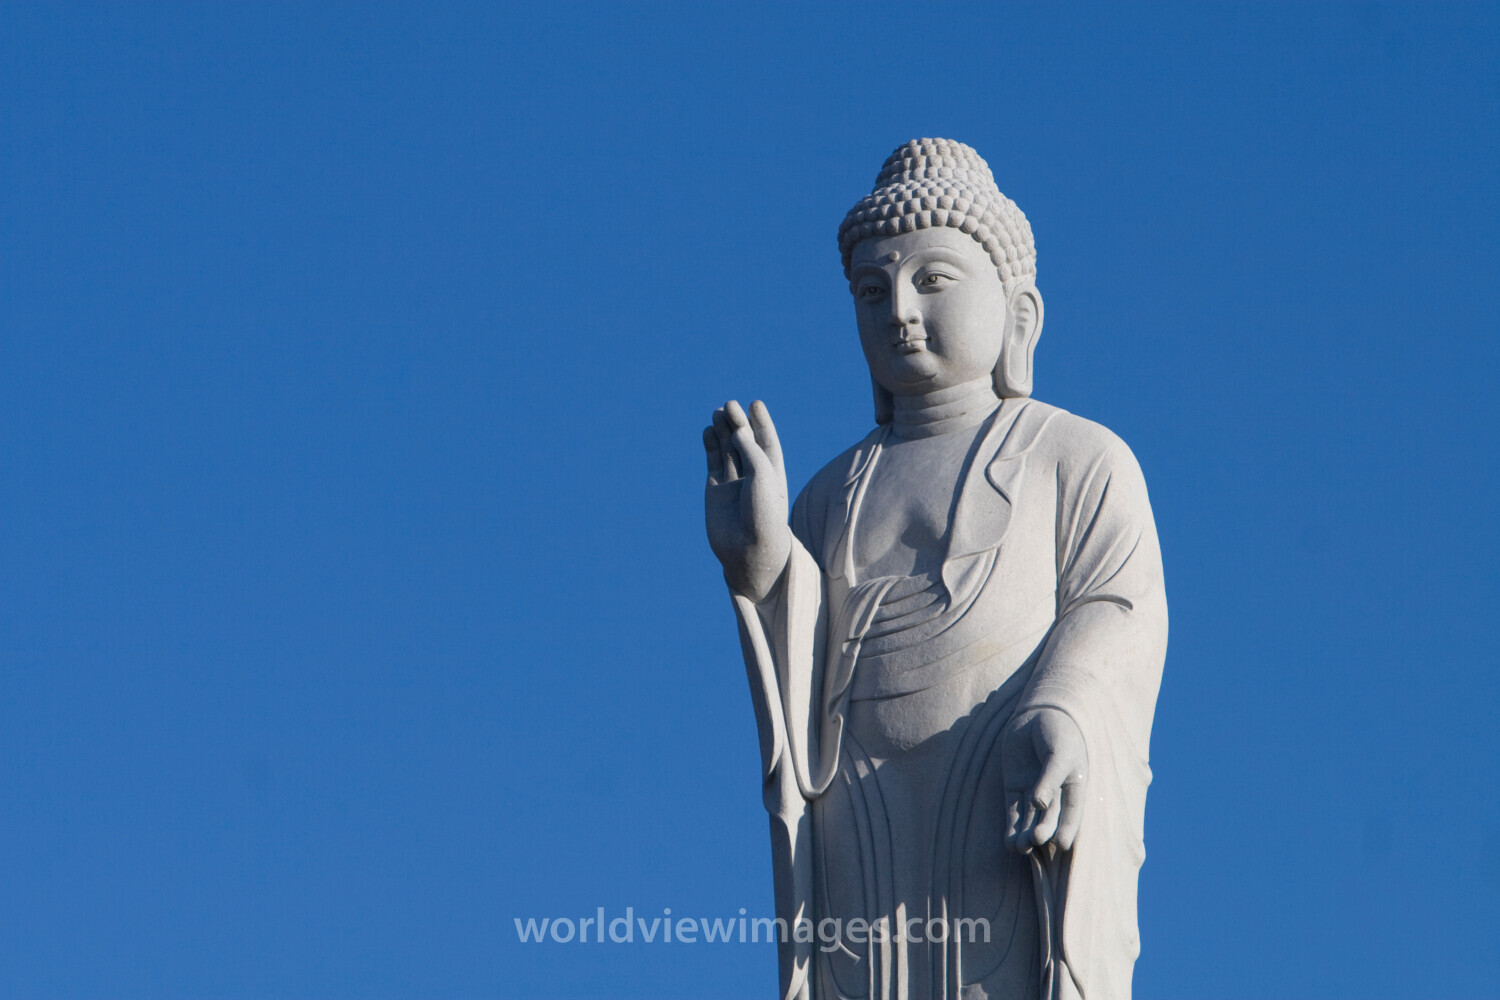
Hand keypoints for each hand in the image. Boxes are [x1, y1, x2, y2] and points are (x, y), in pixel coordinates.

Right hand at [703, 399, 790, 601]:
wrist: (749, 550)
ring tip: (717, 412)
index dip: (761, 423)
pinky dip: (710, 447)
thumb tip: (735, 430)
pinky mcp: (715, 492)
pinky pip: (713, 464)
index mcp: (772, 473)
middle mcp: (753, 477)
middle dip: (738, 423)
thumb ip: (749, 450)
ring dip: (722, 431)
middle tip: (729, 404)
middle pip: (744, 442)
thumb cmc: (764, 512)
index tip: (755, 404)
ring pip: (727, 451)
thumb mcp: (762, 474)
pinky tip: (707, 431)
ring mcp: (733, 484)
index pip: (767, 442)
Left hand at [1001, 707, 1087, 853]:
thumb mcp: (1059, 753)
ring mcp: (1033, 790)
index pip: (1071, 812)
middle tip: (1034, 840)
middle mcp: (1055, 793)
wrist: (1036, 713)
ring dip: (1025, 833)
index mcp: (1073, 786)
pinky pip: (1013, 811)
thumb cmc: (1057, 732)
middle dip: (1042, 830)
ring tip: (1020, 847)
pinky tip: (1009, 843)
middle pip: (1048, 817)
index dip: (1067, 828)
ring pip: (1029, 818)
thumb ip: (1050, 778)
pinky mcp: (1015, 787)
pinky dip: (1011, 827)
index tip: (1061, 844)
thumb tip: (1039, 803)